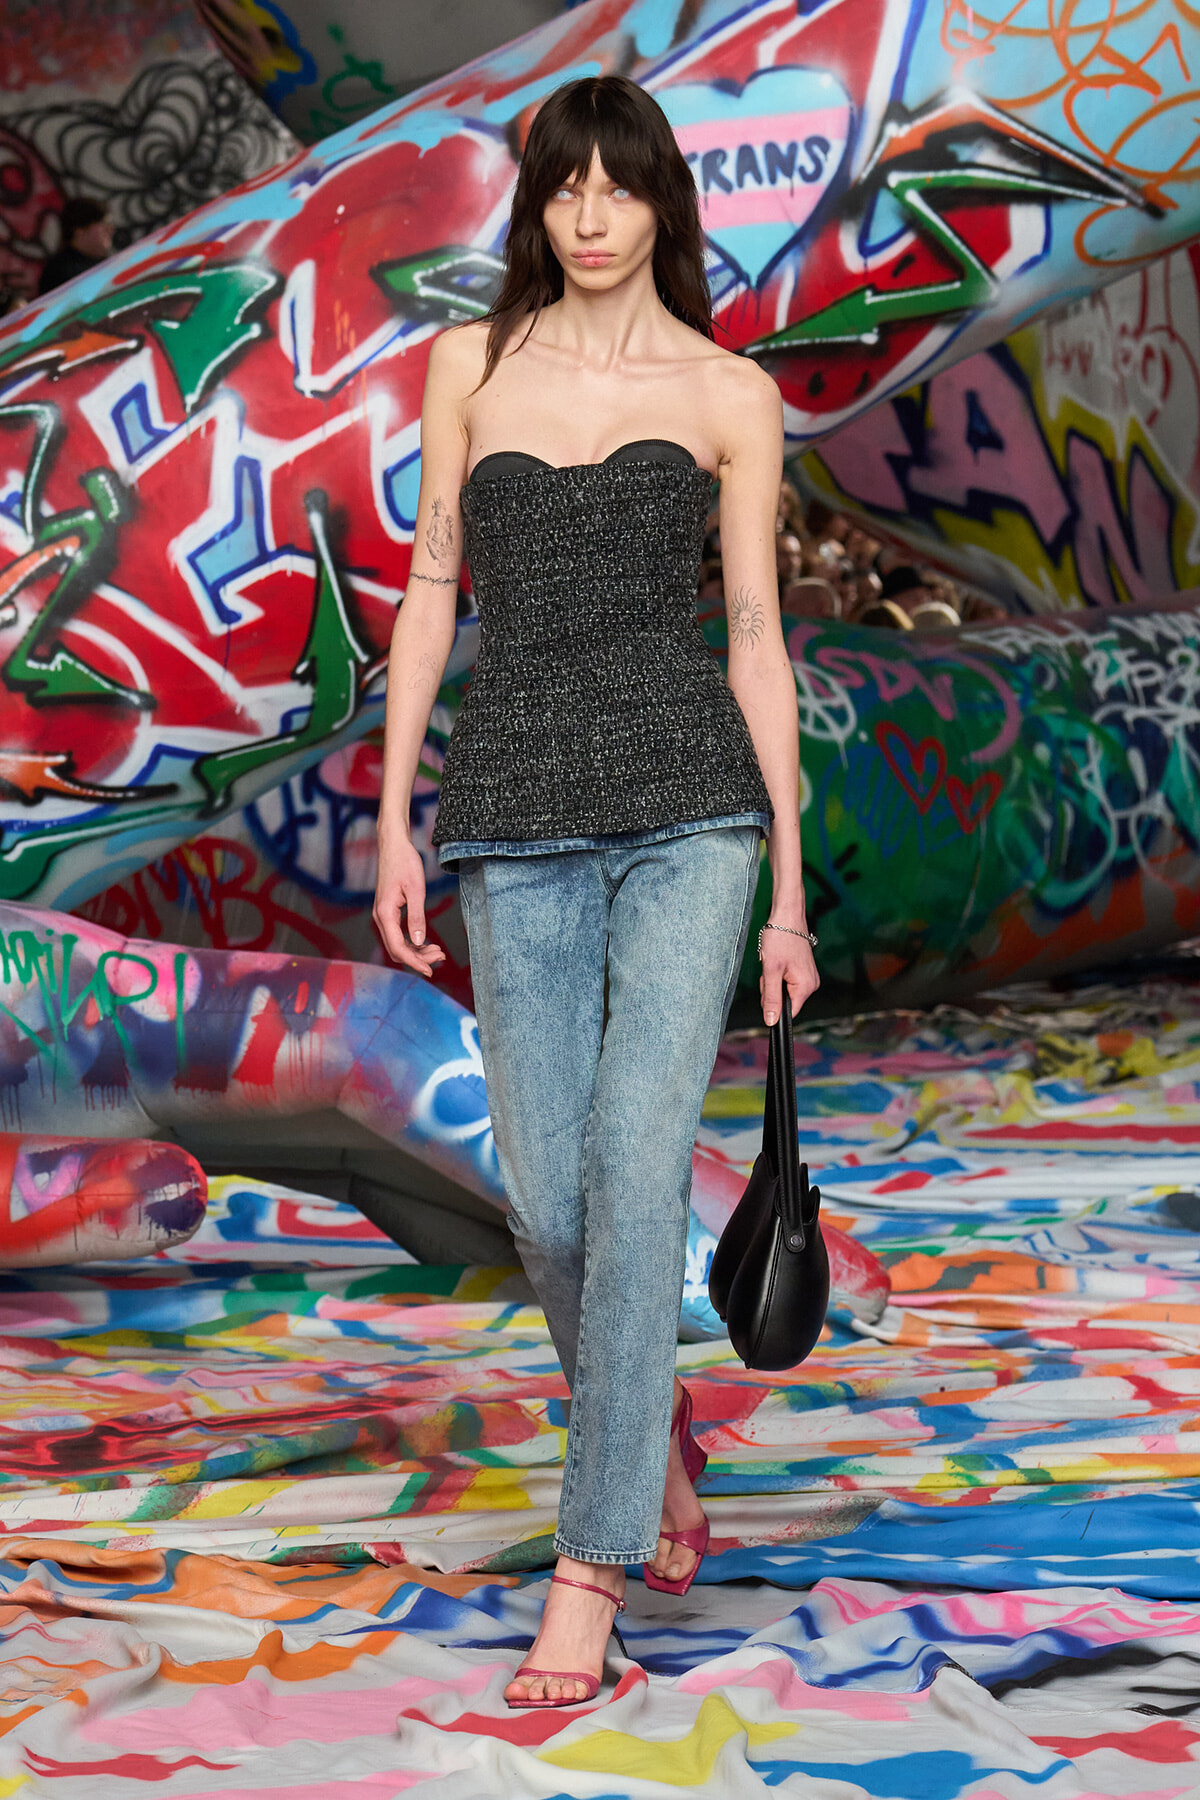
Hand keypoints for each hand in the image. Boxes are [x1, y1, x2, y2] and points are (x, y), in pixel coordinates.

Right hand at [372, 835, 445, 978]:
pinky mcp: (387, 912)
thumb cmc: (405, 863)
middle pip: (397, 949)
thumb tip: (419, 942)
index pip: (398, 947)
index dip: (414, 962)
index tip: (431, 970)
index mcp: (385, 914)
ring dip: (416, 951)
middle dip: (418, 958)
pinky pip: (397, 934)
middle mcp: (380, 917)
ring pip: (397, 943)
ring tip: (437, 951)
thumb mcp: (416, 890)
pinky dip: (412, 941)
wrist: (393, 845)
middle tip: (441, 957)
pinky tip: (426, 942)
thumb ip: (417, 917)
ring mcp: (382, 915)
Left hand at [759, 921, 818, 1026]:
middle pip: (784, 1000)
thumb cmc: (780, 938)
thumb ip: (771, 998)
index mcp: (806, 987)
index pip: (789, 1012)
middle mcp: (811, 984)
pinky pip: (785, 980)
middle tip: (770, 969)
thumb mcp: (771, 970)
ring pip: (783, 989)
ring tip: (773, 961)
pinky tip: (776, 960)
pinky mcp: (803, 970)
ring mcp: (808, 977)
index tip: (767, 990)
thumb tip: (771, 1021)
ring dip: (772, 979)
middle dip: (771, 988)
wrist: (787, 915)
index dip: (774, 1006)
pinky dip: (777, 973)